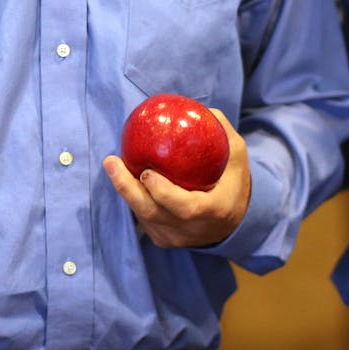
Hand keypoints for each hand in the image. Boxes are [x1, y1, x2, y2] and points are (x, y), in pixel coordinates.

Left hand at [103, 108, 250, 247]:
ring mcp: (176, 238)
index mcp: (215, 211)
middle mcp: (193, 231)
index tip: (146, 172)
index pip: (186, 208)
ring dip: (125, 190)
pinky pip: (142, 218)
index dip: (164, 194)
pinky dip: (132, 197)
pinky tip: (123, 175)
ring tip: (112, 164)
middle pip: (153, 214)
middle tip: (112, 161)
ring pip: (143, 216)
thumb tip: (198, 109)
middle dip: (127, 189)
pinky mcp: (163, 240)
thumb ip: (220, 129)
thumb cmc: (233, 179)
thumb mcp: (236, 153)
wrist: (233, 219)